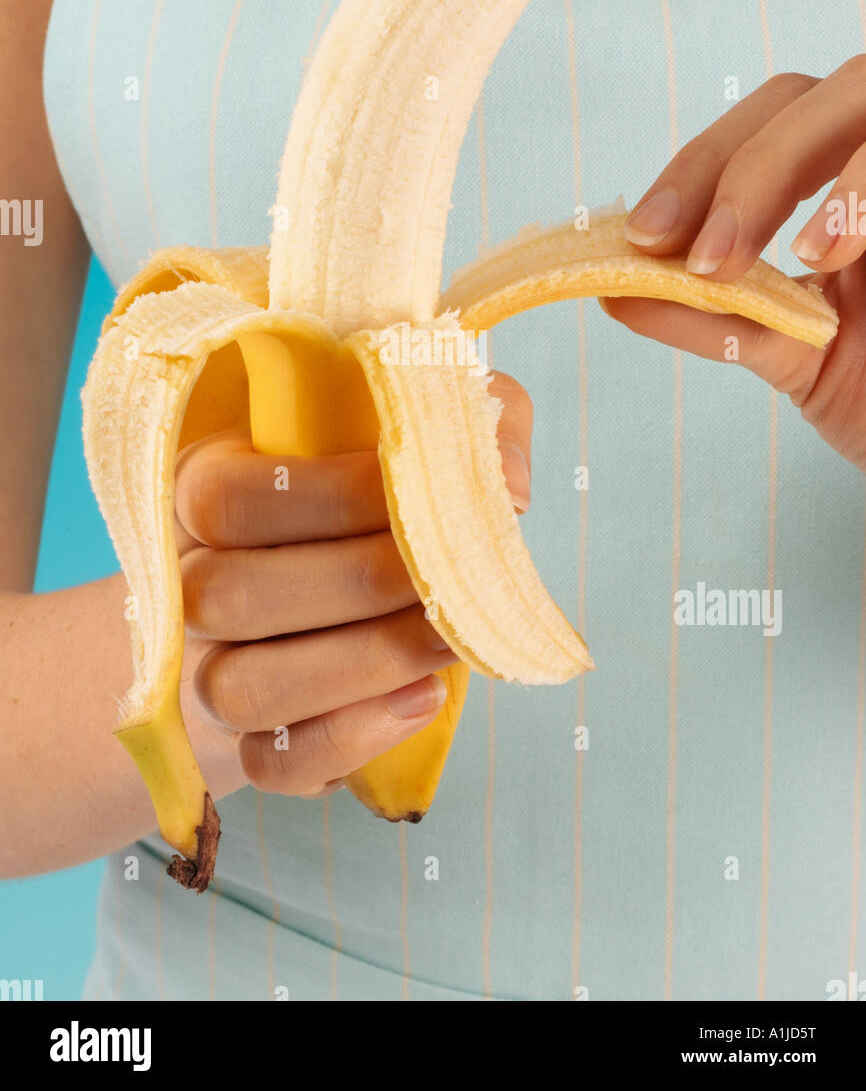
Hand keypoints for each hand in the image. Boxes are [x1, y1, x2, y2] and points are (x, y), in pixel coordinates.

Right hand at [172, 372, 531, 798]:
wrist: (348, 572)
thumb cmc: (383, 486)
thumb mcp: (425, 423)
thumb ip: (464, 421)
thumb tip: (506, 488)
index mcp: (205, 485)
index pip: (226, 499)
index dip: (331, 501)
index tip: (423, 496)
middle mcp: (190, 580)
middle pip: (227, 598)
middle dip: (357, 586)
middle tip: (449, 576)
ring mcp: (211, 667)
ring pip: (243, 690)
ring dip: (360, 666)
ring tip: (447, 638)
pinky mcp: (252, 740)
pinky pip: (275, 765)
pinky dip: (350, 741)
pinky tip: (423, 698)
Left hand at [604, 60, 865, 470]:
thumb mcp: (786, 353)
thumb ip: (709, 317)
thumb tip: (615, 294)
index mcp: (829, 176)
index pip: (755, 126)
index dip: (697, 167)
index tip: (646, 235)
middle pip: (801, 95)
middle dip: (740, 166)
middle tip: (702, 256)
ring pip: (859, 94)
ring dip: (796, 170)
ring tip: (778, 259)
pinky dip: (859, 194)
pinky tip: (833, 255)